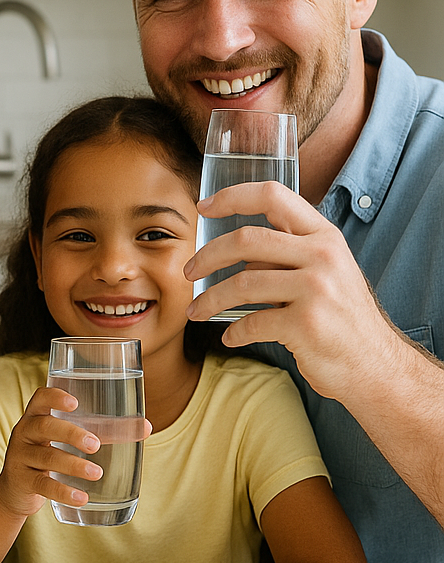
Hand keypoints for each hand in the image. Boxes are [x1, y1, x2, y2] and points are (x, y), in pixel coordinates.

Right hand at [0, 386, 104, 518]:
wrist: (15, 490)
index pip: (39, 398)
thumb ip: (101, 431)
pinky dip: (63, 491)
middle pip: (44, 426)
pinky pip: (42, 485)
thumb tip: (146, 427)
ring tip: (96, 473)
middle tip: (95, 445)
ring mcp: (20, 457)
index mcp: (35, 416)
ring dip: (73, 465)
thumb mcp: (64, 440)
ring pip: (46, 456)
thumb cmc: (48, 454)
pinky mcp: (22, 481)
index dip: (54, 397)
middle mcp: (24, 432)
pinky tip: (82, 498)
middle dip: (70, 433)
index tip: (74, 402)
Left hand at [185, 181, 397, 398]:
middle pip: (246, 239)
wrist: (375, 366)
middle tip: (188, 272)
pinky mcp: (306, 324)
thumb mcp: (324, 272)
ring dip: (209, 299)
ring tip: (195, 311)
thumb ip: (286, 254)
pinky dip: (233, 332)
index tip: (203, 207)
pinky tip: (230, 337)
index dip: (232, 197)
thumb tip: (229, 251)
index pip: (272, 196)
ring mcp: (317, 289)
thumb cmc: (340, 318)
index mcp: (324, 236)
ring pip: (240, 283)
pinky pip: (251, 322)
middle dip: (207, 256)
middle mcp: (323, 255)